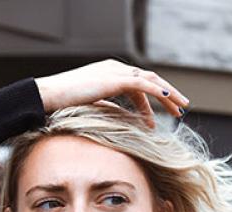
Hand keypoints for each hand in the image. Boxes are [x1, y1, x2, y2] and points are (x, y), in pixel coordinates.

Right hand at [35, 60, 188, 125]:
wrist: (50, 95)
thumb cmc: (63, 103)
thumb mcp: (91, 105)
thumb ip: (107, 108)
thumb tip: (120, 119)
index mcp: (109, 73)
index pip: (137, 87)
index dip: (149, 103)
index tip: (155, 122)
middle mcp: (115, 68)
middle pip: (148, 80)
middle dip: (167, 95)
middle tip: (180, 109)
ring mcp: (116, 71)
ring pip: (150, 81)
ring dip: (168, 93)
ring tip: (181, 107)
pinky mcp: (115, 79)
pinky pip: (142, 84)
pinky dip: (157, 91)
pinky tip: (167, 98)